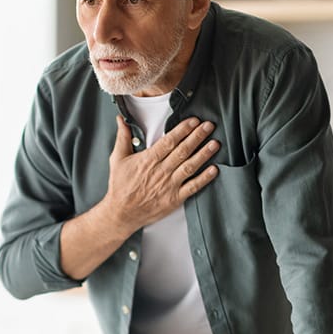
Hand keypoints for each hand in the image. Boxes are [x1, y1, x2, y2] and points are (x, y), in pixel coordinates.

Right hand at [104, 115, 218, 233]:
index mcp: (148, 160)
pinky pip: (192, 187)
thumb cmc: (120, 187)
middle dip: (197, 137)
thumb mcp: (117, 159)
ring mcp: (169, 185)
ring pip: (190, 166)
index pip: (169, 141)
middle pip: (183, 151)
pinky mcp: (174, 199)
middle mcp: (161, 171)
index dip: (183, 130)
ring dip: (203, 154)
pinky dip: (204, 178)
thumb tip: (120, 120)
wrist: (121, 213)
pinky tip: (214, 169)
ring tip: (215, 143)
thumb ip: (122, 138)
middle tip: (209, 126)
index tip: (193, 121)